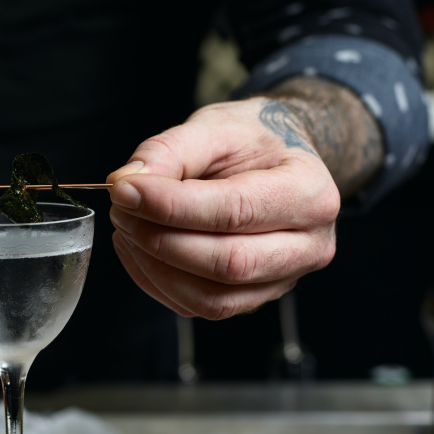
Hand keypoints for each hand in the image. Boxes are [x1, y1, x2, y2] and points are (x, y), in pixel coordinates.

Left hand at [107, 97, 340, 318]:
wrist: (277, 162)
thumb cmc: (251, 142)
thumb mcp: (215, 126)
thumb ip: (170, 149)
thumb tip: (127, 182)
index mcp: (310, 192)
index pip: (236, 211)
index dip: (172, 206)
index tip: (124, 190)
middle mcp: (309, 246)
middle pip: (228, 263)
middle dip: (160, 239)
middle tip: (122, 209)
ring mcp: (282, 280)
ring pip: (211, 298)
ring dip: (154, 267)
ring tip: (127, 228)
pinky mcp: (250, 299)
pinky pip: (197, 307)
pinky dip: (156, 282)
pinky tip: (137, 249)